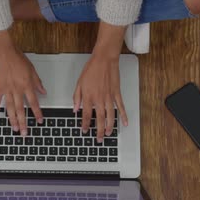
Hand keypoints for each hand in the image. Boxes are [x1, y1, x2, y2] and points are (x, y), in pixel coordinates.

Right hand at [0, 30, 45, 135]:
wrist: (4, 51)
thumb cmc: (17, 58)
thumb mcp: (32, 70)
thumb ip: (37, 82)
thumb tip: (43, 91)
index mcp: (27, 85)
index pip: (34, 102)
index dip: (38, 113)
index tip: (40, 121)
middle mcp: (17, 89)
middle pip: (21, 109)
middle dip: (23, 122)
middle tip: (24, 133)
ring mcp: (7, 89)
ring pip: (10, 108)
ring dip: (12, 120)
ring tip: (14, 129)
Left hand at [73, 22, 128, 142]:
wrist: (104, 60)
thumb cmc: (91, 69)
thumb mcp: (79, 83)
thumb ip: (77, 97)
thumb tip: (75, 109)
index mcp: (89, 97)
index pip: (87, 115)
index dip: (85, 125)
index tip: (84, 131)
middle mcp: (99, 99)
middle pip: (100, 119)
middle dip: (99, 131)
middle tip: (99, 139)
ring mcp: (109, 97)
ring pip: (111, 116)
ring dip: (110, 127)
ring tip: (109, 134)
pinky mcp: (117, 94)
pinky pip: (121, 107)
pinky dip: (123, 116)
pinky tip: (124, 123)